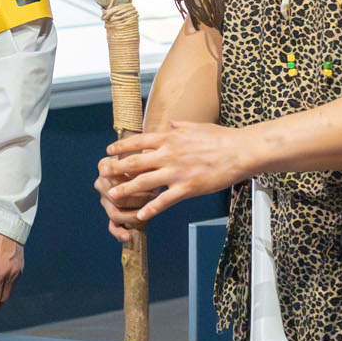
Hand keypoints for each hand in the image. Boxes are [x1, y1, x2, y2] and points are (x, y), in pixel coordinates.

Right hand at [94, 152, 152, 244]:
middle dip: (136, 199)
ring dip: (132, 214)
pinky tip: (129, 236)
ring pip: (114, 213)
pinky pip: (112, 226)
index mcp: (105, 166)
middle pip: (115, 197)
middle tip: (154, 196)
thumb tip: (145, 171)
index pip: (111, 175)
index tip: (147, 178)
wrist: (151, 167)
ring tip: (146, 212)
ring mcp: (105, 200)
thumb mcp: (146, 156)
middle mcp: (101, 183)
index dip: (129, 179)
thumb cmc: (148, 160)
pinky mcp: (112, 214)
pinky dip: (120, 233)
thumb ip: (142, 161)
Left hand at [105, 122, 250, 222]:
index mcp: (169, 138)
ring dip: (126, 190)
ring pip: (144, 182)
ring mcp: (176, 172)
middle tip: (102, 173)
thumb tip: (170, 124)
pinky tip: (141, 216)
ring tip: (112, 196)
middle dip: (116, 168)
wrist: (239, 151)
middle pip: (134, 162)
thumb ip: (179, 127)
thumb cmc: (220, 137)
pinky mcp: (187, 188)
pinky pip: (164, 201)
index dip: (121, 146)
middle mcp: (168, 154)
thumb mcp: (196, 126)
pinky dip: (151, 209)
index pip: (138, 141)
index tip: (109, 150)